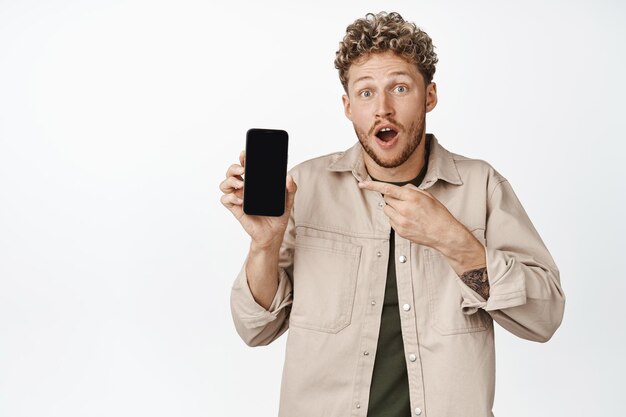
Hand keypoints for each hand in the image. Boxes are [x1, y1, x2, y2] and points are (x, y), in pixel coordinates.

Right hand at [219, 150, 296, 248]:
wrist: (273, 234)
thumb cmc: (277, 216)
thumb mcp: (288, 200)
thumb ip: (291, 188)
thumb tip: (289, 177)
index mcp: (254, 183)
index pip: (245, 166)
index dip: (242, 158)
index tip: (245, 153)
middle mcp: (243, 188)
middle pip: (231, 172)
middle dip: (234, 167)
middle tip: (243, 169)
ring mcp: (238, 198)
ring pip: (224, 184)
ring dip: (230, 180)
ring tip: (242, 183)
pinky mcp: (235, 209)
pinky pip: (225, 199)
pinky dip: (231, 197)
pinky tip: (241, 200)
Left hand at [357, 180, 484, 273]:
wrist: (444, 233)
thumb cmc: (438, 213)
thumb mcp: (427, 196)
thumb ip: (411, 189)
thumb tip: (400, 188)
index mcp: (412, 197)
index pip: (387, 189)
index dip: (372, 186)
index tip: (362, 184)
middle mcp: (404, 209)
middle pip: (386, 199)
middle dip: (392, 198)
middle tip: (404, 202)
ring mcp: (401, 221)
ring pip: (387, 210)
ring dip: (393, 208)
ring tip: (407, 212)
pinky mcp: (400, 231)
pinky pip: (390, 221)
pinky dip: (396, 218)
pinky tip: (409, 221)